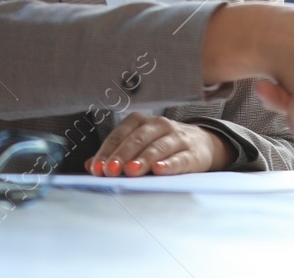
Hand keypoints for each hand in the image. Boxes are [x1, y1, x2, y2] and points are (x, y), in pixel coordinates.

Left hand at [85, 114, 233, 175]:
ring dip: (143, 159)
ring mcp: (178, 137)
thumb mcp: (140, 145)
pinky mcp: (193, 152)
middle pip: (138, 139)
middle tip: (111, 171)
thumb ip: (116, 154)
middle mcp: (160, 125)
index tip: (98, 168)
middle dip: (123, 155)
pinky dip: (169, 164)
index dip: (108, 151)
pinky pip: (180, 158)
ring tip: (132, 171)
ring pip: (158, 147)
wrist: (203, 144)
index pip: (121, 134)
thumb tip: (89, 165)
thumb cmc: (164, 146)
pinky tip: (159, 170)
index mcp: (142, 122)